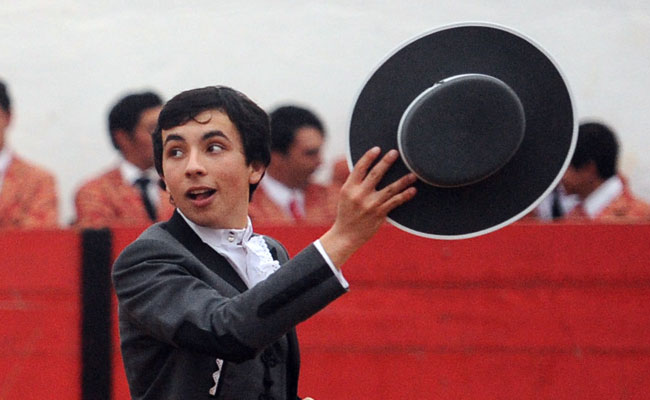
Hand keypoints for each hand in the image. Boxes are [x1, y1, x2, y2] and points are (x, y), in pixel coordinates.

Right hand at [320, 147, 416, 266]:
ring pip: (390, 188)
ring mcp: (371, 205)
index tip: (377, 149)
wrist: (346, 235)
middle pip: (376, 174)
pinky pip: (395, 202)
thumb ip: (355, 182)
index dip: (369, 157)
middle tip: (396, 152)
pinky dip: (404, 195)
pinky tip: (412, 190)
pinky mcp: (379, 214)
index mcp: (349, 188)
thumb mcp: (345, 195)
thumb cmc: (347, 213)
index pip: (359, 168)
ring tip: (413, 174)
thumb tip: (368, 167)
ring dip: (403, 180)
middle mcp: (360, 195)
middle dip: (386, 162)